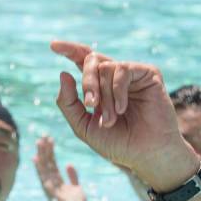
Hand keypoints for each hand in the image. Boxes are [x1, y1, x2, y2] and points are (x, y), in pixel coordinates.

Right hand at [34, 135, 86, 200]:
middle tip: (42, 136)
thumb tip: (68, 164)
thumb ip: (73, 177)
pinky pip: (46, 180)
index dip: (49, 152)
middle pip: (47, 164)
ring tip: (40, 143)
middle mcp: (52, 184)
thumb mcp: (76, 189)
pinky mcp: (53, 195)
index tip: (48, 139)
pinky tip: (36, 159)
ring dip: (42, 156)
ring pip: (45, 169)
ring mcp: (51, 189)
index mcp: (57, 182)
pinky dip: (41, 170)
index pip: (52, 165)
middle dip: (44, 150)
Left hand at [51, 40, 200, 191]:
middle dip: (87, 82)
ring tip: (112, 118)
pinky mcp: (148, 73)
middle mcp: (115, 77)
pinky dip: (117, 90)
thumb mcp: (84, 127)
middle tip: (91, 104)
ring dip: (104, 96)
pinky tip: (122, 109)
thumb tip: (63, 73)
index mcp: (100, 87)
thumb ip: (69, 104)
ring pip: (105, 67)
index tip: (52, 45)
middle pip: (91, 60)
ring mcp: (132, 74)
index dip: (69, 50)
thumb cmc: (119, 144)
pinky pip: (122, 69)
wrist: (147, 154)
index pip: (83, 61)